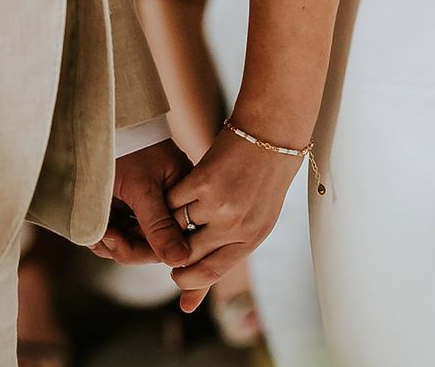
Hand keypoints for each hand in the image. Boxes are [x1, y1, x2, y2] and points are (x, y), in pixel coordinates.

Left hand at [89, 139, 192, 266]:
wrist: (103, 125)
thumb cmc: (131, 147)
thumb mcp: (143, 187)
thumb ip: (158, 224)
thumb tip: (179, 260)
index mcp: (184, 200)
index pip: (174, 242)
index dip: (146, 250)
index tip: (118, 241)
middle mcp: (168, 209)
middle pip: (151, 248)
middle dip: (124, 246)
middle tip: (104, 234)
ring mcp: (146, 210)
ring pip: (131, 245)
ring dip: (110, 243)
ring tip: (98, 228)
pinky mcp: (127, 209)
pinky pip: (118, 235)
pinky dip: (104, 235)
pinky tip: (95, 227)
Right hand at [166, 129, 301, 312]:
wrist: (271, 135)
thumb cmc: (263, 180)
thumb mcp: (255, 220)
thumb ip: (224, 252)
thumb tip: (189, 300)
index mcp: (252, 238)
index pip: (211, 272)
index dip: (188, 281)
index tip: (176, 279)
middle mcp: (236, 226)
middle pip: (188, 253)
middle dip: (171, 253)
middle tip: (163, 245)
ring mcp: (218, 204)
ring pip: (177, 224)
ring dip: (170, 218)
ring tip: (175, 207)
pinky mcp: (202, 181)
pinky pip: (173, 198)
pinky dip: (170, 195)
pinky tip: (178, 187)